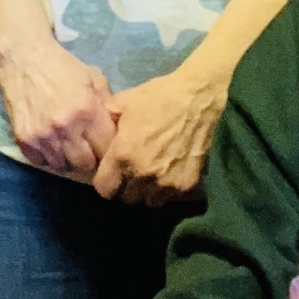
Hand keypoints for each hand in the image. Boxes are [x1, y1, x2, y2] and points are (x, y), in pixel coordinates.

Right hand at [0, 40, 114, 177]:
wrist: (23, 58)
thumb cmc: (63, 67)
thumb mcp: (95, 79)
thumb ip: (108, 106)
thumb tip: (119, 131)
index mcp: (88, 110)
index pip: (107, 149)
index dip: (108, 150)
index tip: (106, 147)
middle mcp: (66, 127)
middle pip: (86, 165)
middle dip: (90, 158)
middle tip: (87, 148)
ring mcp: (43, 136)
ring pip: (63, 167)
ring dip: (67, 159)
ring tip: (67, 144)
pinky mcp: (24, 140)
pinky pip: (41, 162)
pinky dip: (47, 156)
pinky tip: (49, 141)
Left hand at [93, 70, 223, 204]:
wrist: (199, 98)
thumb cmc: (159, 97)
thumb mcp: (124, 101)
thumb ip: (107, 120)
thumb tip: (99, 129)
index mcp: (122, 155)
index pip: (104, 189)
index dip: (106, 182)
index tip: (111, 173)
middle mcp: (142, 175)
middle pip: (127, 198)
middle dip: (126, 187)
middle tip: (132, 172)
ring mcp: (166, 183)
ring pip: (149, 202)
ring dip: (147, 191)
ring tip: (151, 174)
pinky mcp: (186, 185)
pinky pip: (170, 198)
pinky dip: (167, 189)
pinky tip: (169, 173)